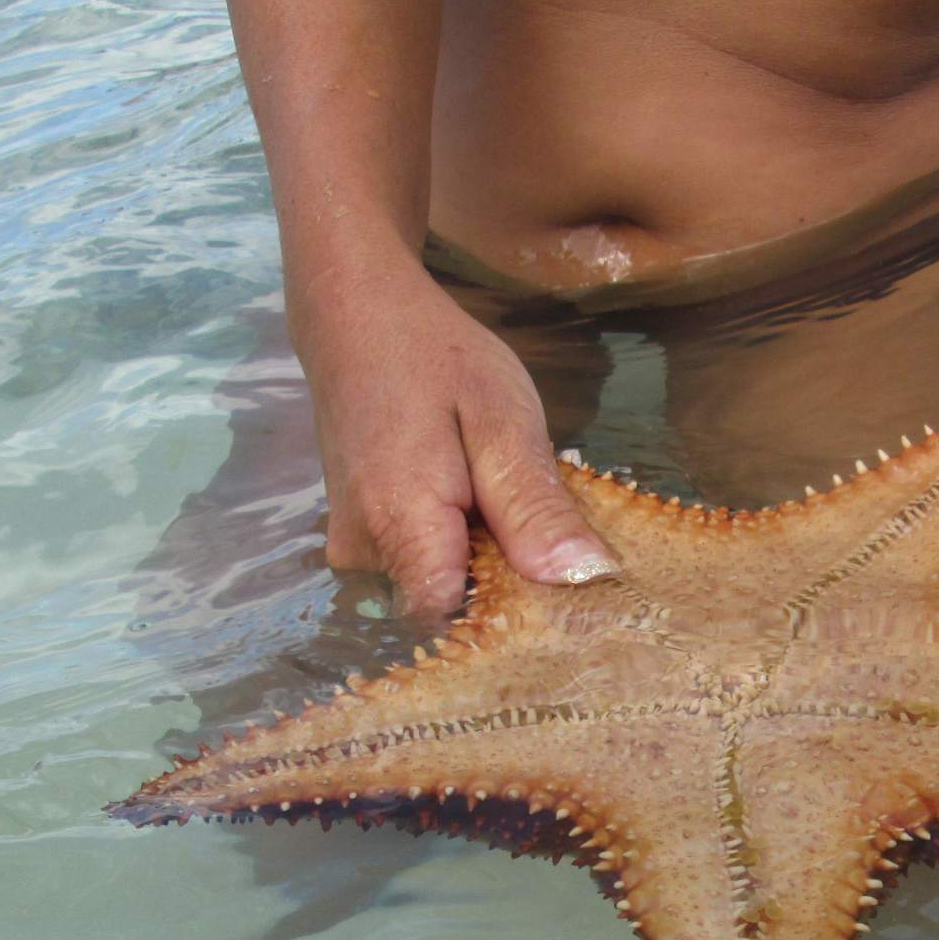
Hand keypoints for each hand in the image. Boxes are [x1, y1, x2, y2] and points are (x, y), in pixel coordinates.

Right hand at [297, 257, 616, 616]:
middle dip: (505, 587)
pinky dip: (459, 547)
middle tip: (546, 532)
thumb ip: (535, 507)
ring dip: (483, 563)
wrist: (356, 316)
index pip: (458, 623)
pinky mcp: (357, 538)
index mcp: (400, 526)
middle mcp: (363, 553)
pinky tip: (480, 508)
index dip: (515, 618)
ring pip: (436, 586)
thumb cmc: (434, 358)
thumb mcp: (504, 421)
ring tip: (509, 510)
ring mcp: (354, 549)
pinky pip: (418, 565)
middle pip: (449, 609)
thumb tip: (583, 578)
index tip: (563, 598)